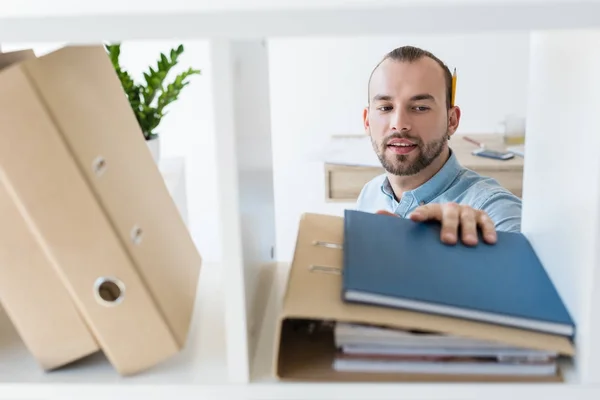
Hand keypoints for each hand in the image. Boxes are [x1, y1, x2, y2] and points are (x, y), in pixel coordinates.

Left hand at [376, 203, 496, 245]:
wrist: (458, 226)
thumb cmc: (434, 229)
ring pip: (468, 217)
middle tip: (447, 241)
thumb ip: (398, 222)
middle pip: (448, 213)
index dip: (420, 213)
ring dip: (468, 229)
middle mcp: (450, 209)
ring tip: (468, 243)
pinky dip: (489, 230)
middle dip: (448, 226)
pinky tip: (489, 241)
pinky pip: (486, 221)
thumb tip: (377, 214)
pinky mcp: (482, 218)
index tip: (413, 218)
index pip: (426, 210)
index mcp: (433, 210)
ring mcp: (467, 212)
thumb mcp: (420, 227)